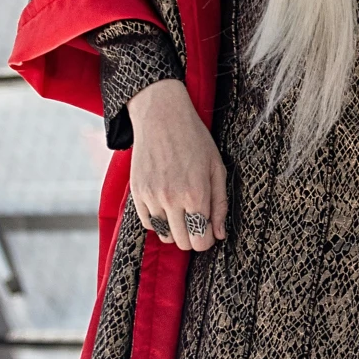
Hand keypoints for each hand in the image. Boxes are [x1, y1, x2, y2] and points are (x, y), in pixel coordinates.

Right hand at [126, 77, 227, 252]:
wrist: (161, 116)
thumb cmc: (194, 139)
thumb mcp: (217, 168)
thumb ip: (220, 204)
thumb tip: (220, 234)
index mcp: (196, 194)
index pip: (201, 240)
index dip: (207, 239)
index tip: (209, 229)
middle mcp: (172, 199)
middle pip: (183, 242)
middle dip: (193, 236)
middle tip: (197, 220)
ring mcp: (152, 197)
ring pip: (165, 236)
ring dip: (175, 229)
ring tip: (181, 212)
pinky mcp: (137, 193)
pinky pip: (149, 223)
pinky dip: (159, 221)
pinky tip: (166, 206)